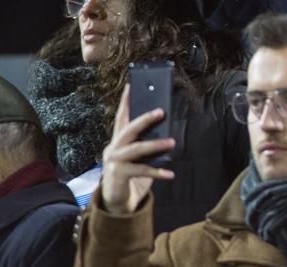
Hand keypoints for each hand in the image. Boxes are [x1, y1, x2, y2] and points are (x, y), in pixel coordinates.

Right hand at [100, 85, 174, 214]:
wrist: (115, 201)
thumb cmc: (130, 174)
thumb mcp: (137, 156)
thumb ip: (145, 143)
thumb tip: (166, 131)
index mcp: (117, 140)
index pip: (121, 117)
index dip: (126, 101)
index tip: (132, 85)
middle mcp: (113, 148)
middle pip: (129, 129)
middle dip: (145, 119)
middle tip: (161, 111)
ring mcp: (114, 162)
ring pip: (136, 149)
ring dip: (155, 145)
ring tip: (172, 142)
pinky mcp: (119, 176)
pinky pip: (142, 171)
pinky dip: (157, 172)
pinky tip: (170, 174)